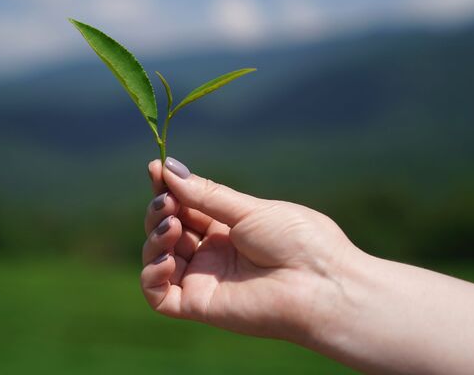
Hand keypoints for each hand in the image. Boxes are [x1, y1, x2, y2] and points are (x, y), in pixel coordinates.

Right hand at [141, 157, 360, 344]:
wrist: (322, 284)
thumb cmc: (297, 241)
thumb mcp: (248, 209)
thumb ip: (205, 194)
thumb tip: (168, 168)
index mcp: (227, 228)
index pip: (185, 206)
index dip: (168, 189)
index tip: (155, 168)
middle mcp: (212, 253)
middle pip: (167, 228)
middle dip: (161, 209)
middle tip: (167, 200)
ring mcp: (204, 279)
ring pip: (158, 257)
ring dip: (155, 237)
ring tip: (172, 226)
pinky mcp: (199, 305)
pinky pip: (158, 295)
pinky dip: (151, 275)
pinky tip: (166, 258)